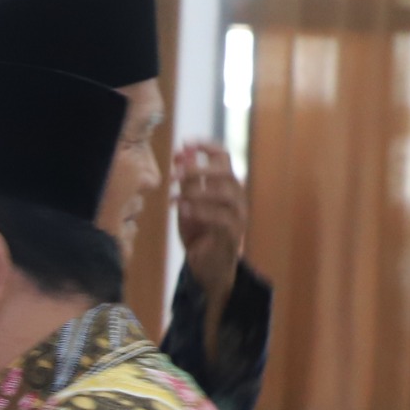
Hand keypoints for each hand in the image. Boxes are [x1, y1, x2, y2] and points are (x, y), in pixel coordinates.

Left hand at [172, 141, 247, 286]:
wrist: (207, 267)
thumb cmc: (199, 233)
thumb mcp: (188, 203)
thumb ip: (186, 181)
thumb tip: (181, 152)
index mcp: (226, 185)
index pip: (224, 157)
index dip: (206, 147)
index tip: (186, 142)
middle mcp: (237, 197)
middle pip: (225, 172)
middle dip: (197, 170)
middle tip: (172, 175)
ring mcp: (238, 215)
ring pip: (225, 193)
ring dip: (197, 192)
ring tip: (173, 198)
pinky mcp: (233, 234)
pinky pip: (221, 218)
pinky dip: (200, 211)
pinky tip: (182, 210)